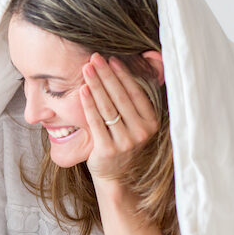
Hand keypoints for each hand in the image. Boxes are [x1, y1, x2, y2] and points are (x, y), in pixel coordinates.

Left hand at [79, 53, 159, 179]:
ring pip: (108, 107)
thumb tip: (124, 71)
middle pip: (120, 97)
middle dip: (106, 75)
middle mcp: (141, 132)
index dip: (123, 75)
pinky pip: (96, 122)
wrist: (116, 176)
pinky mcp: (108, 149)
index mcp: (151, 123)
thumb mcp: (136, 125)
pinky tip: (83, 90)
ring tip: (87, 69)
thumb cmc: (123, 144)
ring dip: (96, 85)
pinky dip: (89, 104)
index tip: (112, 59)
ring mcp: (125, 142)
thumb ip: (133, 104)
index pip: (136, 93)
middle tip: (95, 58)